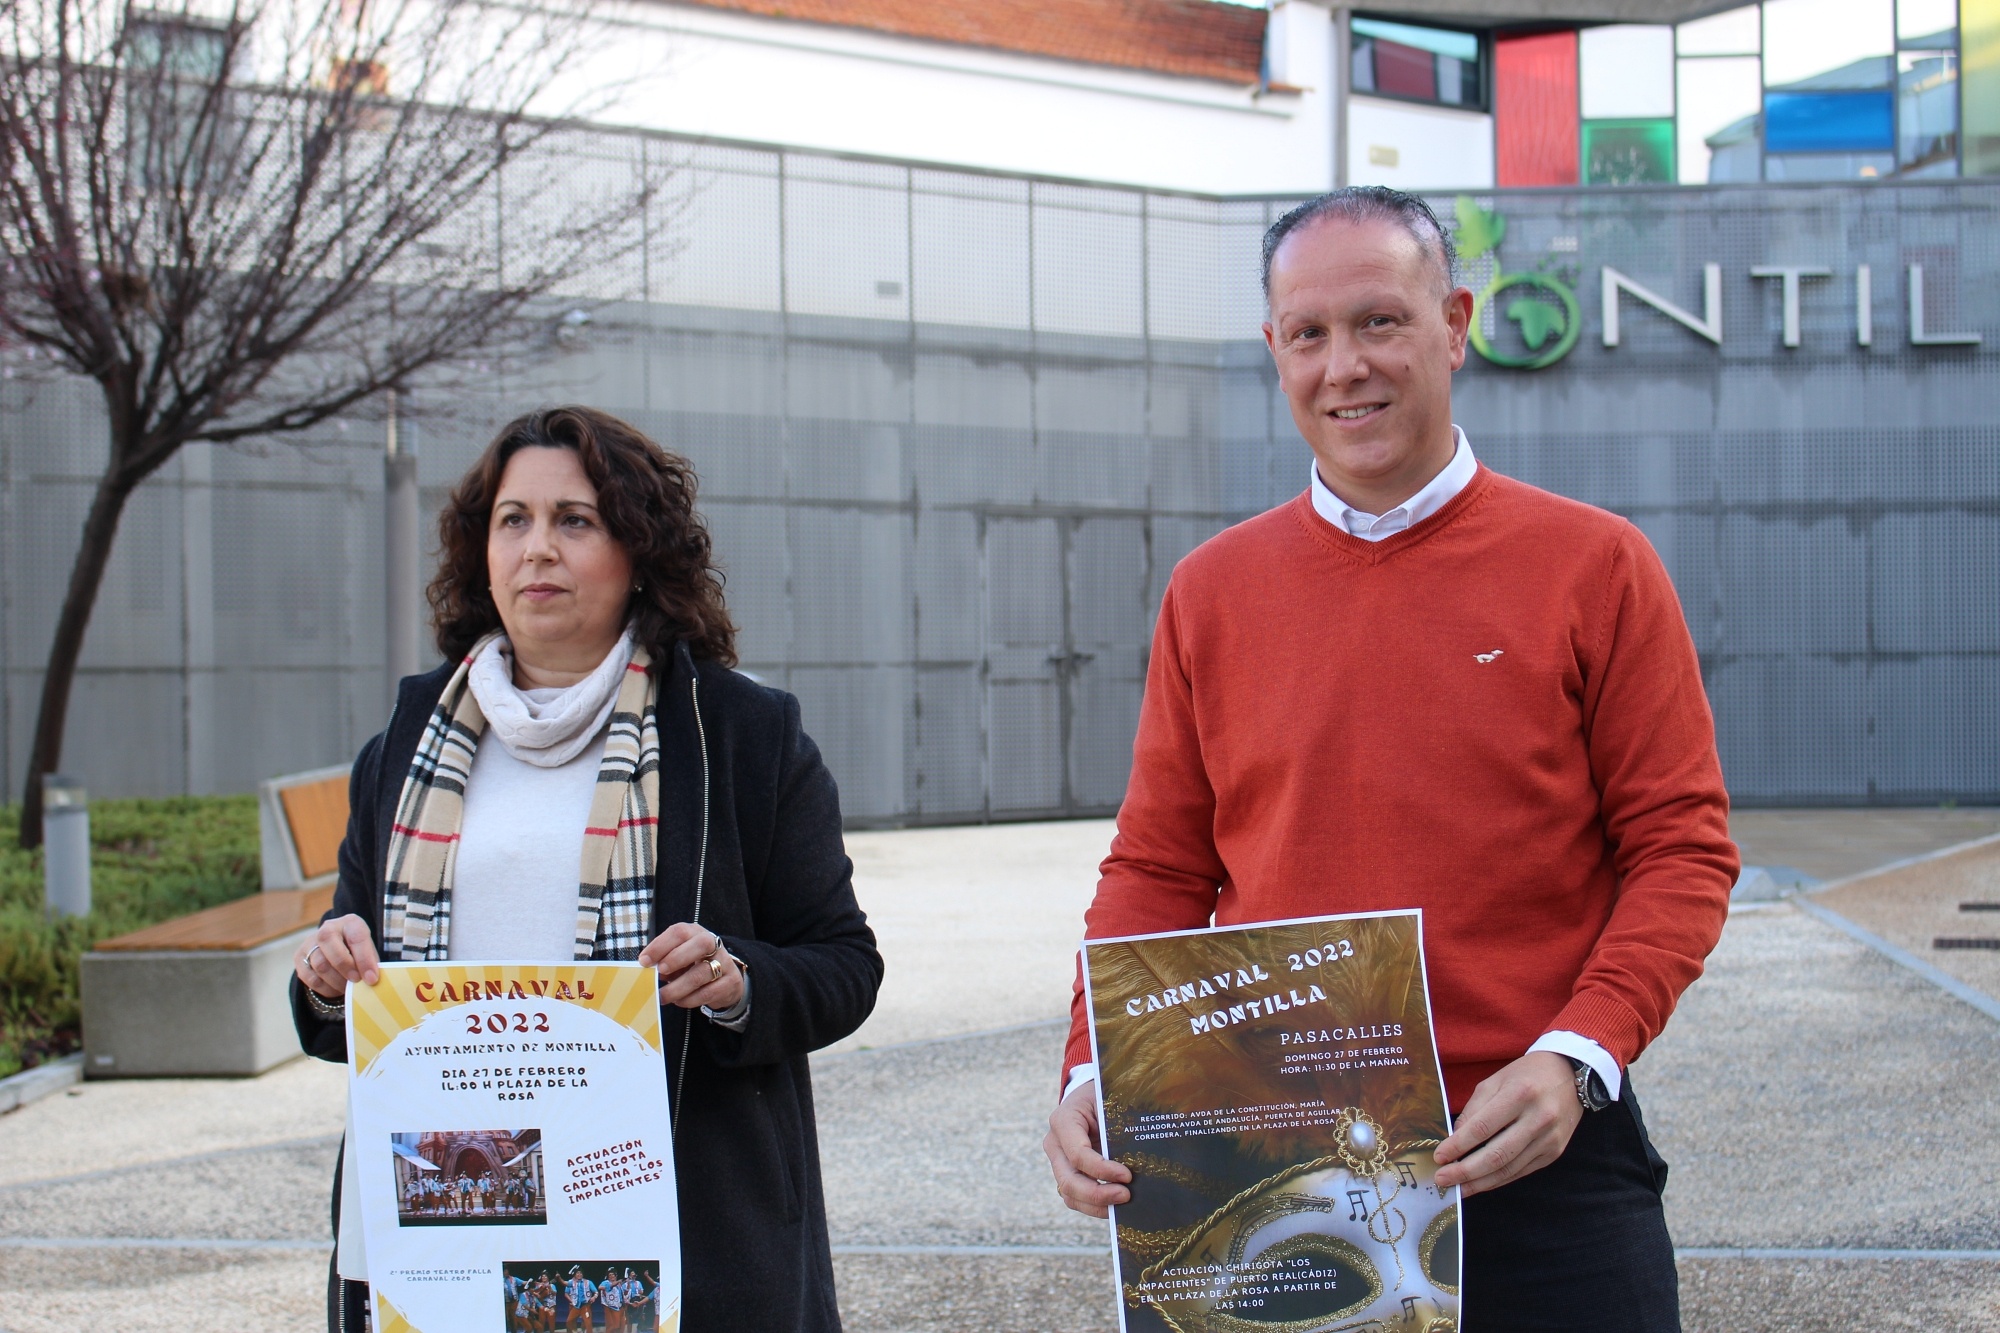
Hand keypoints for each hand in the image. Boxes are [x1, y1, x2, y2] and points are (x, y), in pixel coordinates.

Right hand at [294, 914, 379, 998]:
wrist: (338, 947)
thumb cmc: (358, 951)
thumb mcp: (369, 951)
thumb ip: (370, 963)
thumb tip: (370, 980)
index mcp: (351, 923)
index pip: (356, 937)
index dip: (365, 960)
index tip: (372, 979)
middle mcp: (328, 928)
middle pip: (331, 947)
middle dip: (345, 968)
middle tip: (356, 981)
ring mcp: (310, 942)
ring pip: (319, 964)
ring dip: (335, 981)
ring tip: (347, 988)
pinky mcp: (299, 957)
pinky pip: (309, 977)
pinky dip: (324, 987)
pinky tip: (335, 990)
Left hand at [637, 922, 744, 1010]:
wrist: (725, 979)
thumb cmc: (693, 965)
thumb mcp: (678, 958)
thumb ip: (663, 960)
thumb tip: (647, 970)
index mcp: (695, 933)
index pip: (680, 932)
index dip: (660, 945)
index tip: (644, 961)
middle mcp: (713, 944)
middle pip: (701, 944)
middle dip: (677, 958)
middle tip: (660, 972)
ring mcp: (725, 962)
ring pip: (703, 973)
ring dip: (678, 987)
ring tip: (663, 995)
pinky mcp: (730, 982)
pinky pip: (709, 992)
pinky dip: (690, 999)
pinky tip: (679, 1001)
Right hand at [1043, 1080, 1131, 1217]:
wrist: (1092, 1096)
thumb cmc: (1105, 1096)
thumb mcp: (1112, 1102)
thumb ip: (1121, 1123)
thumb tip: (1146, 1153)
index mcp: (1064, 1120)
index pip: (1078, 1154)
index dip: (1102, 1169)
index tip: (1127, 1175)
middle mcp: (1056, 1144)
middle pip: (1069, 1181)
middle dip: (1098, 1194)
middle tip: (1126, 1196)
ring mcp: (1059, 1162)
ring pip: (1070, 1195)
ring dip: (1097, 1205)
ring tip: (1124, 1204)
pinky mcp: (1067, 1174)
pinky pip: (1077, 1198)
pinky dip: (1096, 1206)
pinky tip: (1117, 1206)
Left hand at [1433, 1051, 1584, 1196]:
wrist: (1570, 1075)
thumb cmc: (1525, 1075)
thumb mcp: (1495, 1081)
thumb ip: (1474, 1109)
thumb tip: (1454, 1140)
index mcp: (1520, 1094)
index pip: (1483, 1127)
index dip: (1459, 1145)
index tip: (1439, 1157)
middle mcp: (1538, 1118)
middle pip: (1497, 1155)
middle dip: (1466, 1171)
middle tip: (1442, 1180)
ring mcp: (1549, 1139)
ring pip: (1509, 1169)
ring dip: (1480, 1182)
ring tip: (1458, 1189)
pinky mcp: (1554, 1152)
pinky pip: (1521, 1171)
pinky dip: (1498, 1180)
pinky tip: (1480, 1183)